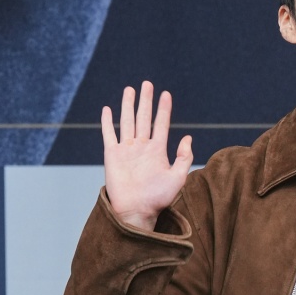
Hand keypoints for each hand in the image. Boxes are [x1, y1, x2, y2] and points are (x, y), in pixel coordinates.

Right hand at [101, 81, 192, 230]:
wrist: (137, 211)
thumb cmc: (158, 199)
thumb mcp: (178, 178)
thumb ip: (184, 158)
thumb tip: (188, 137)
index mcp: (157, 151)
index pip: (161, 124)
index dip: (164, 109)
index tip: (166, 94)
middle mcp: (141, 147)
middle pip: (144, 118)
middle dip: (146, 101)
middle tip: (147, 84)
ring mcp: (126, 150)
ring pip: (127, 121)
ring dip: (128, 106)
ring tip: (130, 89)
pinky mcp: (112, 155)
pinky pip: (109, 135)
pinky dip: (107, 122)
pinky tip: (107, 109)